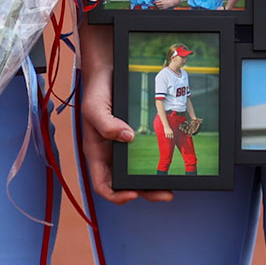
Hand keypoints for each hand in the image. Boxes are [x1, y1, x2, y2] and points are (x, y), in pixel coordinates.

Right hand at [79, 27, 170, 203]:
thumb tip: (126, 137)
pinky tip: (170, 160)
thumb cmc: (96, 89)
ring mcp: (124, 145)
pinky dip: (157, 161)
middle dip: (145, 192)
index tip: (133, 194)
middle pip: (125, 183)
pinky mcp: (136, 136)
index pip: (103, 184)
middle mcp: (110, 153)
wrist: (109, 69)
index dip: (116, 195)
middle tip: (165, 193)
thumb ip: (106, 123)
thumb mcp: (94, 106)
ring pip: (137, 172)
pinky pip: (145, 154)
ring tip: (171, 184)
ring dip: (153, 182)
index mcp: (97, 152)